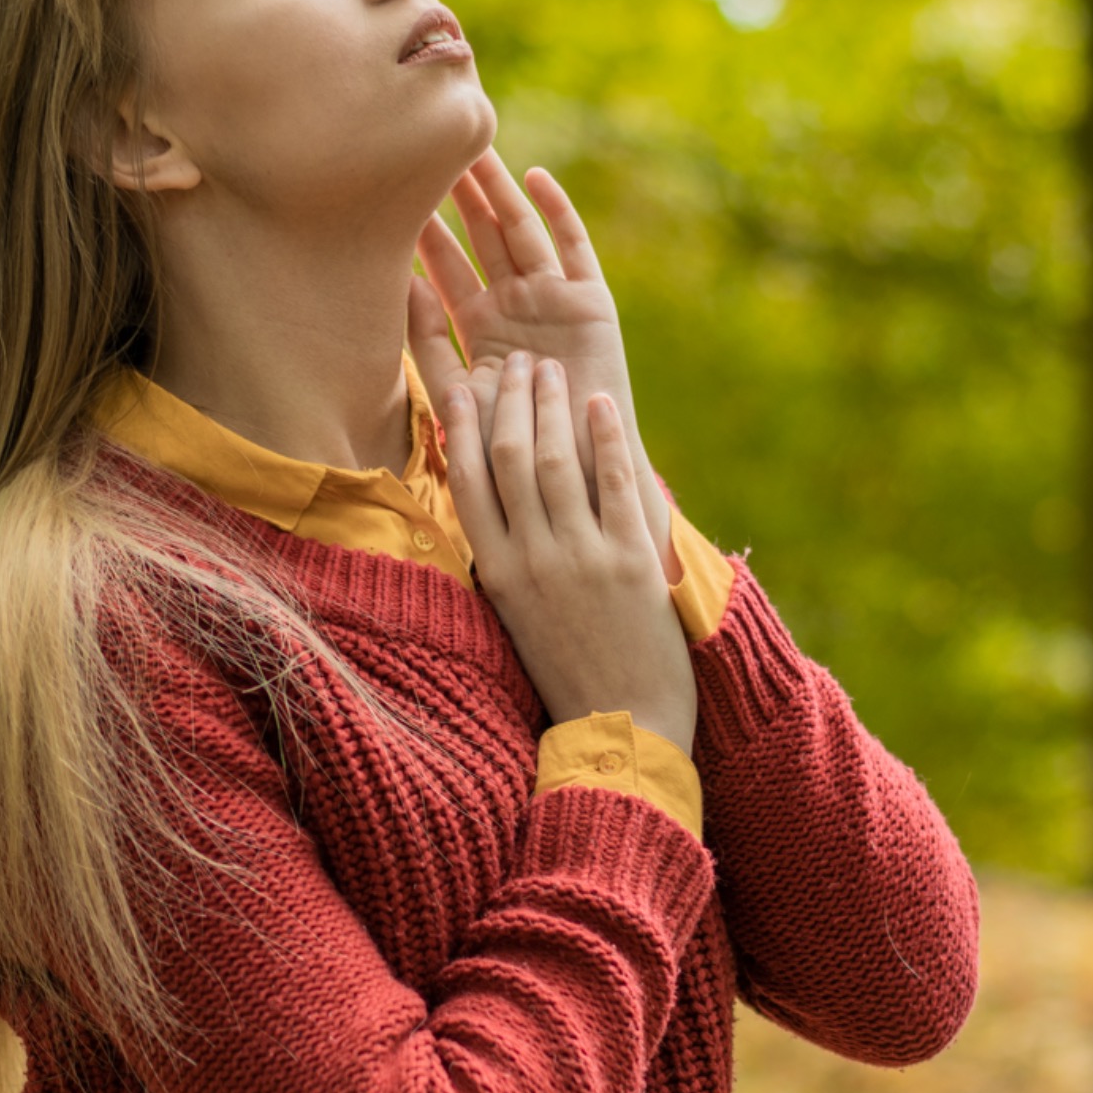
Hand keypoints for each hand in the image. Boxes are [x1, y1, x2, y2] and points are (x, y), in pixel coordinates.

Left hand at [408, 146, 680, 582]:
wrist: (578, 479)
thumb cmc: (515, 451)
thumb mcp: (459, 396)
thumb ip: (427, 349)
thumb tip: (400, 289)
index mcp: (480, 328)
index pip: (445, 269)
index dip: (422, 233)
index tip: (387, 193)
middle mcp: (516, 307)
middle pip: (482, 239)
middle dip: (457, 197)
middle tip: (426, 149)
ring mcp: (555, 302)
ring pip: (521, 232)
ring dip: (498, 192)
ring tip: (472, 149)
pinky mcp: (594, 304)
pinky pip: (575, 249)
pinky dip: (559, 213)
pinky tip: (535, 177)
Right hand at [442, 351, 696, 755]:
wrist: (622, 729)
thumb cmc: (568, 674)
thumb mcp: (517, 618)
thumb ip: (506, 560)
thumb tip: (496, 505)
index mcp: (497, 574)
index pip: (466, 483)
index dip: (461, 427)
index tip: (461, 386)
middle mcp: (532, 560)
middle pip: (510, 459)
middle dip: (510, 401)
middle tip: (513, 363)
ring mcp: (581, 559)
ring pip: (557, 462)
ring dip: (552, 406)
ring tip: (552, 370)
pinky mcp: (631, 562)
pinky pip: (616, 483)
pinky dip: (607, 437)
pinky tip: (600, 403)